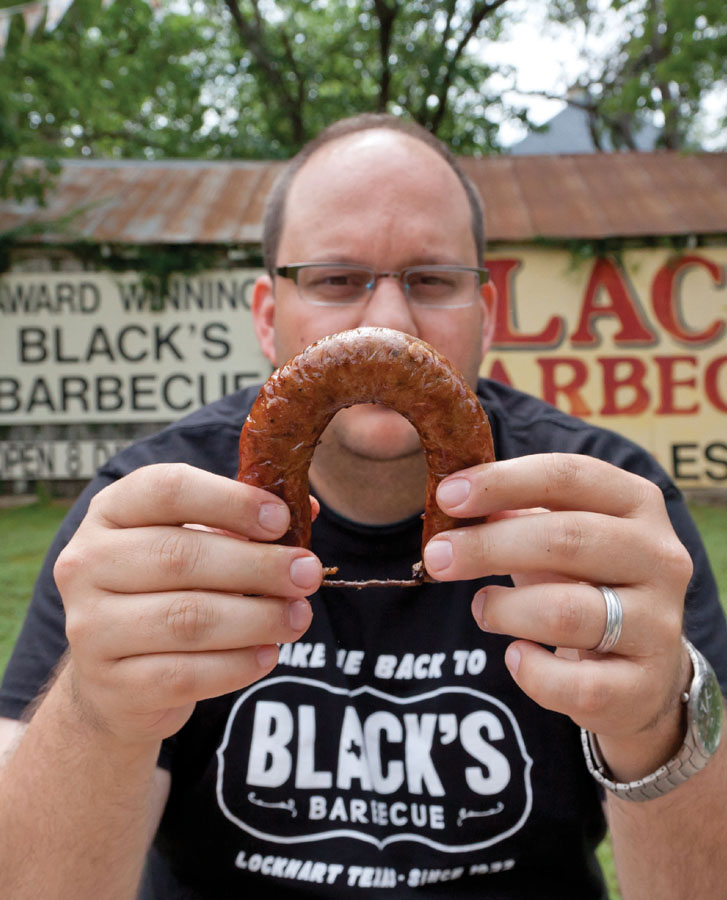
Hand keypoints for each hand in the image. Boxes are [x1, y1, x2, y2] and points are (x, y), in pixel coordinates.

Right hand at [54, 463, 321, 746]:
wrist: (115, 677)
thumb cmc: (166, 591)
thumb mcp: (195, 544)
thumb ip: (243, 525)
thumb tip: (307, 509)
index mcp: (111, 512)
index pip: (167, 490)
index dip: (231, 501)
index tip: (282, 519)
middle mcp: (86, 563)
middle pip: (182, 557)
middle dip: (259, 565)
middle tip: (309, 574)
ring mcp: (89, 627)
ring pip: (188, 619)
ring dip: (258, 617)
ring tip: (299, 616)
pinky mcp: (111, 684)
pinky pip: (186, 674)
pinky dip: (238, 664)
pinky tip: (268, 653)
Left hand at [423, 453, 693, 779]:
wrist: (642, 668)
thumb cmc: (584, 582)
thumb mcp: (558, 536)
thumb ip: (514, 513)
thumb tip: (454, 500)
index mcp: (637, 504)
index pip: (569, 476)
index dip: (502, 482)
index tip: (447, 495)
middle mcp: (659, 558)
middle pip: (566, 539)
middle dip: (487, 546)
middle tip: (436, 556)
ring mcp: (658, 624)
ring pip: (565, 612)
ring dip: (503, 609)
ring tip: (482, 608)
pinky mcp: (644, 685)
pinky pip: (574, 684)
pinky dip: (531, 671)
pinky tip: (517, 656)